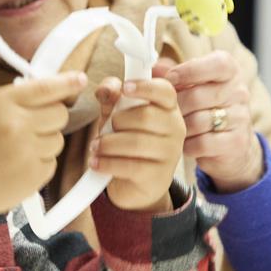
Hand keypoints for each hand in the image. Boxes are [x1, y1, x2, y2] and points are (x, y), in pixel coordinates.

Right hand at [0, 72, 86, 224]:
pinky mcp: (35, 176)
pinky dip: (40, 162)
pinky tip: (17, 166)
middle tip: (31, 125)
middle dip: (52, 117)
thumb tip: (57, 91)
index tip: (81, 80)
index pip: (46, 87)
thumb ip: (17, 100)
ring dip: (45, 141)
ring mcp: (28, 152)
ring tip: (17, 149)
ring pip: (58, 138)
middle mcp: (17, 126)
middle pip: (60, 113)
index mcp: (1, 104)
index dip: (67, 83)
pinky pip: (52, 161)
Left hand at [90, 77, 184, 212]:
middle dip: (116, 121)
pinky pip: (131, 166)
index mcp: (168, 108)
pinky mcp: (159, 176)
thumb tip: (106, 89)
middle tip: (102, 130)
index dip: (145, 86)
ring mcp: (170, 154)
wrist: (132, 184)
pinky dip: (107, 163)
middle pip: (145, 116)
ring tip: (95, 147)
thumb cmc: (125, 141)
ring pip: (136, 142)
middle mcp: (175, 128)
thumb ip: (111, 98)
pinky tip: (96, 163)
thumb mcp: (116, 115)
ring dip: (108, 143)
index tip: (125, 88)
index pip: (165, 91)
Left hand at [154, 51, 262, 192]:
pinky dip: (189, 145)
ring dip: (180, 128)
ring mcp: (241, 117)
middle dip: (175, 106)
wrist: (230, 144)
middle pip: (198, 96)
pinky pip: (203, 143)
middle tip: (163, 111)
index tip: (170, 78)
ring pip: (198, 122)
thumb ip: (173, 74)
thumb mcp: (191, 84)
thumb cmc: (204, 106)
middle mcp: (239, 92)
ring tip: (173, 128)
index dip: (190, 71)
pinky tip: (185, 143)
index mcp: (230, 71)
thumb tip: (155, 68)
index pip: (218, 65)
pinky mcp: (237, 142)